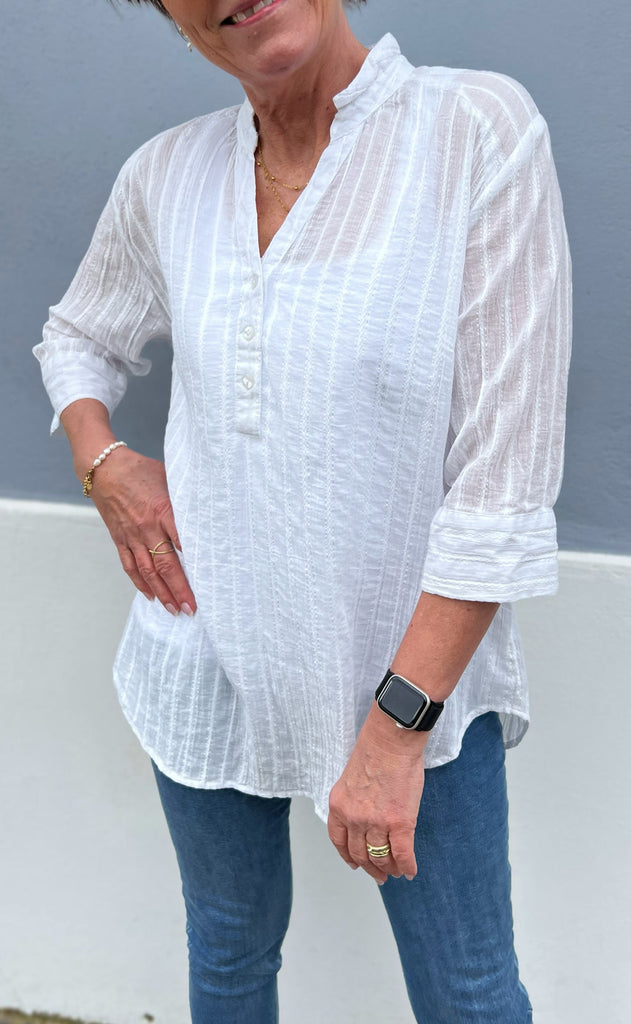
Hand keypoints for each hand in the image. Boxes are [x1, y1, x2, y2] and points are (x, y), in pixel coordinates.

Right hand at [88, 447, 196, 615]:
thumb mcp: (169, 478)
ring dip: (161, 593)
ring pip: (147, 571)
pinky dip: (139, 583)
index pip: (182, 542)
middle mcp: (147, 527)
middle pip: (166, 564)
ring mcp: (131, 535)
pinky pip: (129, 565)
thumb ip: (186, 498)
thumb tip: (207, 512)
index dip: (194, 563)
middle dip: (179, 589)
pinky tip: (150, 595)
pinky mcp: (119, 538)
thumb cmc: (141, 470)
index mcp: (163, 510)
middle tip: (191, 608)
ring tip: (174, 610)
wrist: (104, 467)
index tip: (207, 581)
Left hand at [328, 703, 426, 883]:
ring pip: (381, 857)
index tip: (354, 864)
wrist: (391, 741)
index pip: (338, 840)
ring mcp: (376, 823)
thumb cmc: (375, 750)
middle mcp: (354, 818)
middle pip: (360, 853)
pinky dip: (407, 866)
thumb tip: (366, 814)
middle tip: (379, 875)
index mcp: (339, 805)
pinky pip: (402, 854)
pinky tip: (410, 870)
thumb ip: (354, 800)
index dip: (347, 856)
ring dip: (389, 868)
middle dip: (370, 868)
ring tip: (396, 872)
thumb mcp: (351, 778)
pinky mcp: (400, 824)